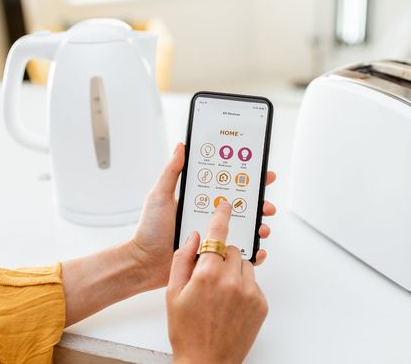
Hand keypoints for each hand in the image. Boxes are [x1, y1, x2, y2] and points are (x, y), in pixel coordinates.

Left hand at [129, 143, 276, 289]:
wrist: (144, 262)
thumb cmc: (149, 230)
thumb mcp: (160, 196)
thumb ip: (172, 172)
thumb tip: (182, 147)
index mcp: (200, 201)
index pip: (228, 186)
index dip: (247, 179)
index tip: (262, 174)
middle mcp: (210, 217)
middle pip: (242, 207)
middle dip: (259, 204)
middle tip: (266, 204)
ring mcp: (214, 237)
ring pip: (244, 229)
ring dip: (258, 227)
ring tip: (261, 228)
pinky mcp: (214, 257)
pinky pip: (238, 254)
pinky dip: (252, 252)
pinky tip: (257, 251)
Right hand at [167, 202, 267, 363]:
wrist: (206, 362)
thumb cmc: (187, 331)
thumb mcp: (173, 293)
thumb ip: (182, 259)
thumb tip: (195, 237)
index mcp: (208, 274)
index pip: (218, 235)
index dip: (222, 217)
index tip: (226, 206)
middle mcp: (232, 280)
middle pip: (233, 251)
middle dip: (222, 256)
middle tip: (209, 275)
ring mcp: (250, 292)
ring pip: (245, 265)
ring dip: (234, 271)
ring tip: (218, 293)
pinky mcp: (261, 303)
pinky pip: (253, 283)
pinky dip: (243, 286)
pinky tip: (229, 303)